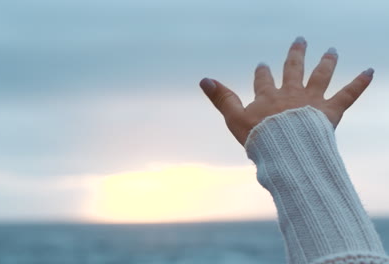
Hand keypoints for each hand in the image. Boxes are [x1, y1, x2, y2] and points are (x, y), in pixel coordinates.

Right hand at [200, 36, 373, 146]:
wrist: (285, 150)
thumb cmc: (259, 138)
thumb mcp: (234, 118)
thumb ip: (222, 99)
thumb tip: (204, 79)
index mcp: (268, 97)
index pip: (264, 80)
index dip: (263, 73)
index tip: (263, 65)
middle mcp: (291, 93)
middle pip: (293, 69)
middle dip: (296, 55)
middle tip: (300, 41)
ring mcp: (311, 100)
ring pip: (320, 76)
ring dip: (326, 62)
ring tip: (332, 50)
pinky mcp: (329, 110)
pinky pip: (347, 94)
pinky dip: (359, 82)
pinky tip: (370, 71)